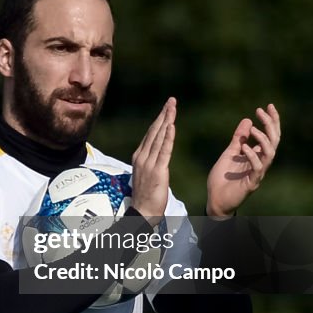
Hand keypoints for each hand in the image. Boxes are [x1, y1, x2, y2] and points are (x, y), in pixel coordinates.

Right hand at [131, 97, 175, 223]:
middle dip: (164, 114)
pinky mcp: (158, 171)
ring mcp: (149, 163)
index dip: (159, 119)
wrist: (142, 211)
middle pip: (155, 131)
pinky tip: (172, 126)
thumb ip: (150, 161)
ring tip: (173, 107)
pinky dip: (168, 137)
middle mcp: (142, 156)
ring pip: (159, 137)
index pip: (151, 133)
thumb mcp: (146, 174)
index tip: (166, 108)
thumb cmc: (146, 196)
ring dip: (167, 120)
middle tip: (171, 100)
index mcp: (139, 156)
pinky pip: (164, 151)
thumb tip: (155, 153)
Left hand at [206, 103, 280, 216]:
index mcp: (256, 155)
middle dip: (271, 125)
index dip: (271, 121)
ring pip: (270, 154)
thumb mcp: (229, 153)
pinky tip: (245, 148)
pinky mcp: (251, 183)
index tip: (268, 106)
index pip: (270, 135)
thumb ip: (238, 139)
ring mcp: (257, 173)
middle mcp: (260, 163)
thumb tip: (247, 120)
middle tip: (262, 111)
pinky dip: (252, 156)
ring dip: (263, 140)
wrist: (215, 200)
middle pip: (274, 141)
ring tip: (253, 129)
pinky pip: (257, 168)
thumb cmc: (222, 179)